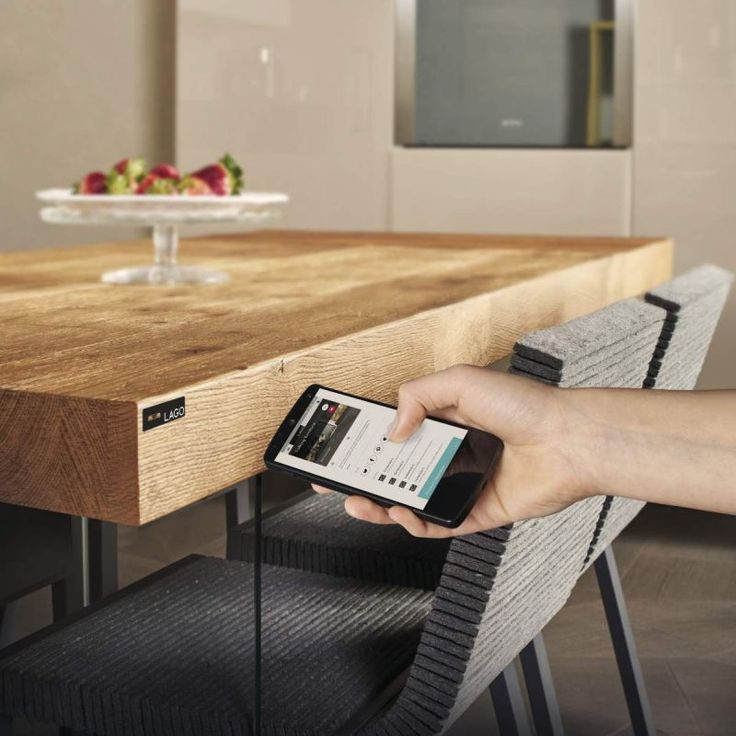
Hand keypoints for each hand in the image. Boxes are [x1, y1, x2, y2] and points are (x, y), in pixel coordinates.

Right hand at [313, 365, 592, 537]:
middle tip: (337, 480)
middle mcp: (456, 453)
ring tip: (359, 501)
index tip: (344, 446)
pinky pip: (441, 524)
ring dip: (382, 504)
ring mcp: (467, 484)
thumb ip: (416, 397)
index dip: (371, 442)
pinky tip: (400, 512)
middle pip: (401, 470)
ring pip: (414, 501)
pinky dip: (415, 522)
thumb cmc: (524, 405)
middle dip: (367, 477)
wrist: (569, 439)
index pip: (400, 434)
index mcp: (449, 421)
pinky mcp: (481, 511)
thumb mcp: (460, 381)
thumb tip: (392, 433)